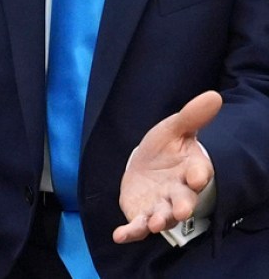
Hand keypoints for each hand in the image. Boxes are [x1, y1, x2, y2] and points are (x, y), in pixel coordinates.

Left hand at [113, 91, 221, 243]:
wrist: (146, 164)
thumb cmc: (166, 148)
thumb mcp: (175, 129)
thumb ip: (191, 116)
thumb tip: (213, 96)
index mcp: (191, 169)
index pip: (199, 172)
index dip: (199, 174)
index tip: (198, 174)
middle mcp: (179, 191)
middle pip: (184, 201)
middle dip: (183, 206)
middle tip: (181, 210)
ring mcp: (160, 205)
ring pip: (163, 217)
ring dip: (160, 221)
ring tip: (155, 224)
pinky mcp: (142, 214)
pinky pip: (137, 226)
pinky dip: (130, 232)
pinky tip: (120, 235)